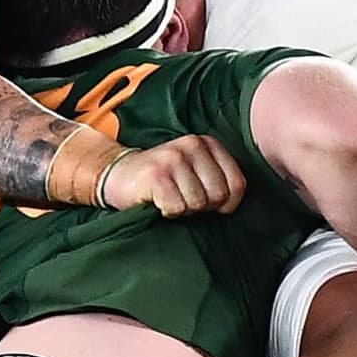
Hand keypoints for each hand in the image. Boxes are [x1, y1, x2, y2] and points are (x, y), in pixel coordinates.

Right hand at [101, 136, 247, 216]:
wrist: (118, 175)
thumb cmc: (164, 182)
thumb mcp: (196, 172)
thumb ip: (219, 180)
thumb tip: (233, 206)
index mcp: (208, 143)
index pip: (237, 184)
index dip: (225, 204)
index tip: (207, 203)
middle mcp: (192, 145)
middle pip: (218, 195)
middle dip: (202, 207)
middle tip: (182, 199)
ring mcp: (173, 158)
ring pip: (197, 204)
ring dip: (183, 210)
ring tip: (169, 199)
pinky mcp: (156, 174)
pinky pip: (176, 208)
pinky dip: (167, 212)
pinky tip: (158, 202)